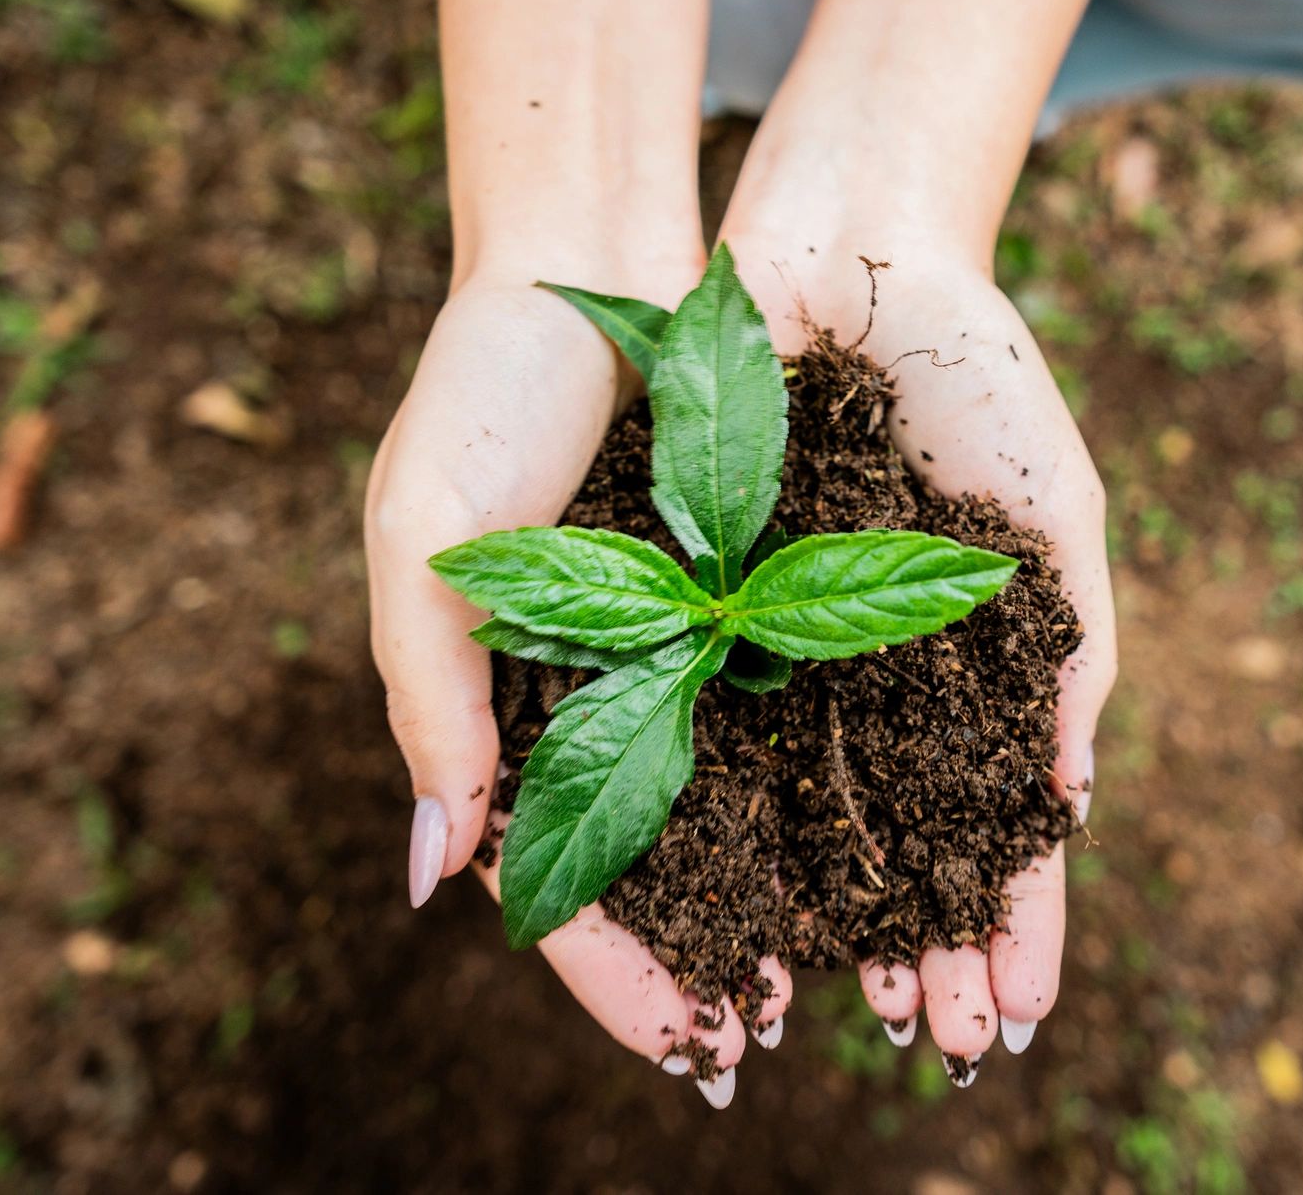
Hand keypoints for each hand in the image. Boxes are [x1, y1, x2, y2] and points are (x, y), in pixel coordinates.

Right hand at [364, 250, 790, 1103]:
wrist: (591, 260)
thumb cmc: (479, 391)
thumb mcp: (421, 542)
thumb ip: (428, 698)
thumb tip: (435, 877)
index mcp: (504, 699)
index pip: (547, 869)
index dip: (607, 964)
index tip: (676, 1043)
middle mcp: (600, 687)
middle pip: (651, 856)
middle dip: (701, 954)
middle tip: (763, 1040)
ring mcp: (681, 644)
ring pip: (733, 798)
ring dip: (778, 889)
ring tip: (842, 976)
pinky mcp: (758, 587)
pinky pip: (795, 700)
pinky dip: (828, 773)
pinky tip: (881, 838)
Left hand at [722, 207, 1115, 1070]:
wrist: (853, 250)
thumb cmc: (978, 373)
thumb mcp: (1051, 518)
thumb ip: (1069, 655)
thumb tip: (1070, 802)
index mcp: (958, 661)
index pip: (987, 819)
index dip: (1004, 918)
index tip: (1019, 1013)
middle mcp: (864, 673)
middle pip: (894, 839)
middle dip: (920, 947)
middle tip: (941, 1048)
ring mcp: (776, 647)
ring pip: (799, 811)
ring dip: (829, 915)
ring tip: (850, 1014)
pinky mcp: (688, 604)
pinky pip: (702, 726)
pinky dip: (726, 815)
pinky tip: (742, 900)